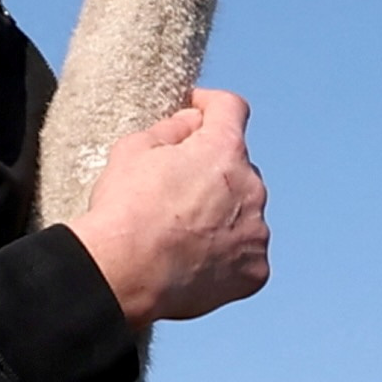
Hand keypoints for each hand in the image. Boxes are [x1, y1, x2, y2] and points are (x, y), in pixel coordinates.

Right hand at [72, 91, 267, 325]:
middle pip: (239, 167)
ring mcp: (257, 233)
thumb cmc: (124, 212)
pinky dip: (227, 255)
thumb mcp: (134, 150)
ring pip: (245, 212)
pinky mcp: (255, 271)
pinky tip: (195, 262)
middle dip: (214, 171)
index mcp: (224, 150)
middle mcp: (252, 188)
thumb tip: (192, 123)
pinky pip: (246, 254)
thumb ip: (172, 129)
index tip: (197, 112)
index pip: (231, 108)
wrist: (124, 276)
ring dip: (223, 215)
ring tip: (182, 235)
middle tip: (177, 191)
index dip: (210, 105)